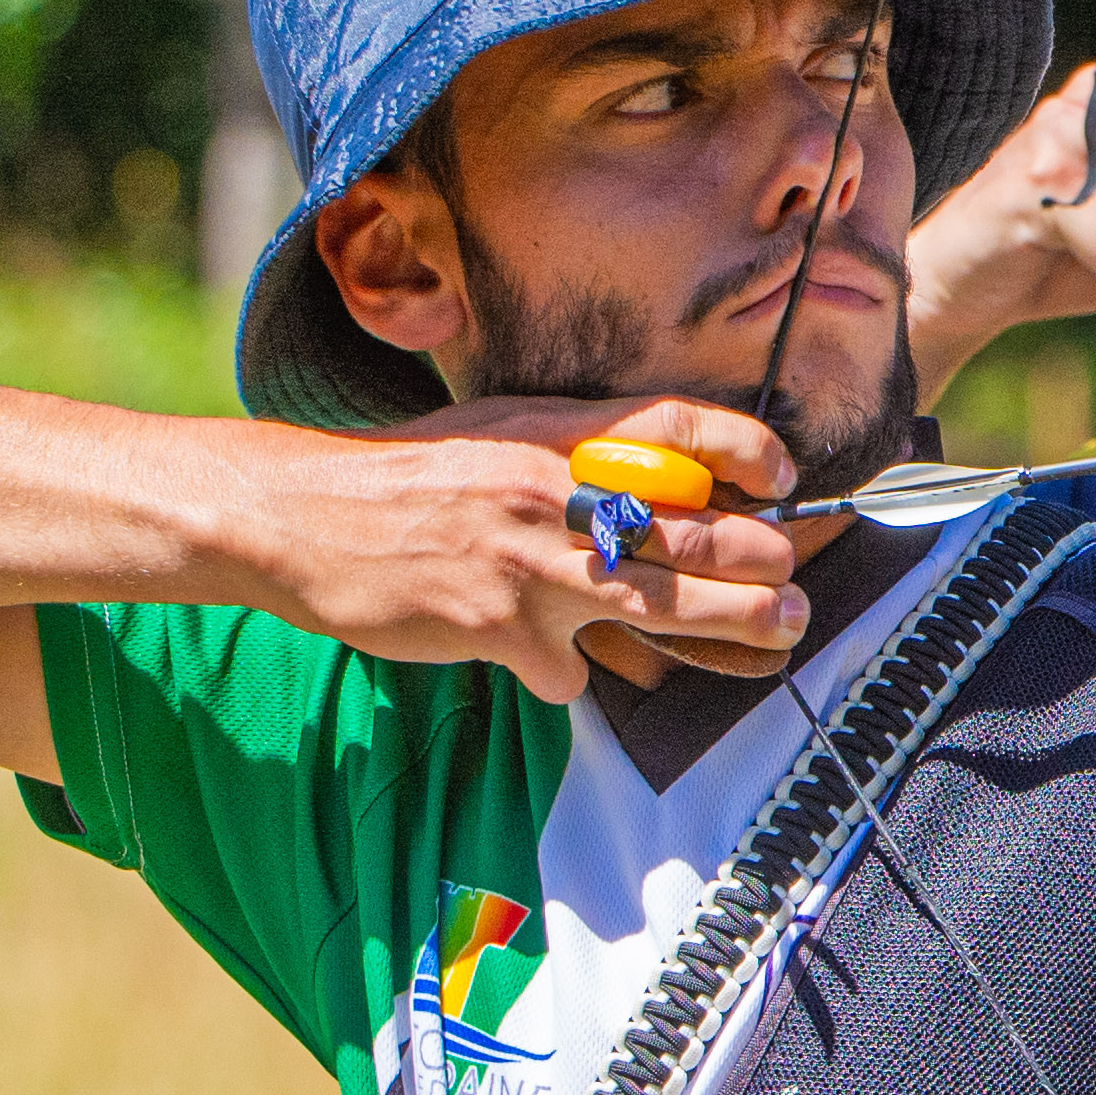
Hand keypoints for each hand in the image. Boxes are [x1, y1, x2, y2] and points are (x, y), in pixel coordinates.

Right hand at [219, 394, 817, 701]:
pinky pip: (569, 666)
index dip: (745, 449)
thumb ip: (574, 451)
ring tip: (780, 630)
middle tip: (796, 584)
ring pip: (662, 602)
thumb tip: (662, 481)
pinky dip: (567, 668)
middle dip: (764, 561)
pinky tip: (546, 656)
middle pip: (693, 529)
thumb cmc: (408, 474)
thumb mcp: (497, 429)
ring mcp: (528, 565)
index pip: (675, 427)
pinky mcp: (500, 631)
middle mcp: (551, 493)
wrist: (298, 517)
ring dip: (734, 623)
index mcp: (553, 434)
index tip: (785, 474)